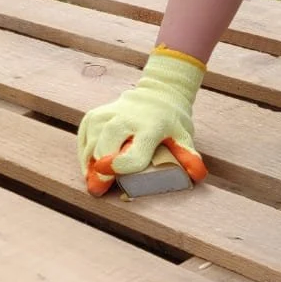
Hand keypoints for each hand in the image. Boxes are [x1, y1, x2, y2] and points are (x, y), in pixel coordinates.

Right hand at [77, 47, 207, 195]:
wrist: (158, 93)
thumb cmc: (171, 123)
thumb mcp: (184, 137)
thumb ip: (188, 157)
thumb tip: (197, 176)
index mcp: (151, 126)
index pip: (134, 150)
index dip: (122, 165)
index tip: (110, 177)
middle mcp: (127, 117)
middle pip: (107, 142)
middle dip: (99, 167)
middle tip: (97, 188)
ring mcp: (108, 113)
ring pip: (92, 139)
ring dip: (89, 163)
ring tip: (93, 181)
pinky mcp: (95, 114)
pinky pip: (84, 135)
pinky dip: (84, 153)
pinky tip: (88, 166)